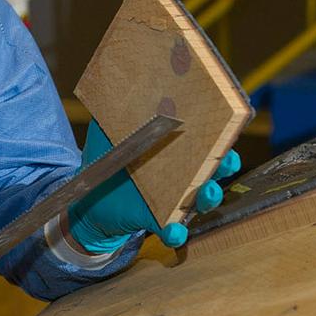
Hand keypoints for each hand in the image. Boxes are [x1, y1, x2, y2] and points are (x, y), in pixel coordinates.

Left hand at [67, 120, 240, 250]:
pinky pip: (173, 229)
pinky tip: (174, 230)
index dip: (220, 134)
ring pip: (200, 199)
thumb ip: (114, 111)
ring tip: (207, 192)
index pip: (204, 140)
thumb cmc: (107, 157)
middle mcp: (179, 173)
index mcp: (174, 148)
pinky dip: (175, 232)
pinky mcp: (156, 219)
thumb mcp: (108, 131)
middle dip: (224, 164)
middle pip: (212, 168)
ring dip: (209, 196)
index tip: (227, 125)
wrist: (88, 193)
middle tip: (226, 159)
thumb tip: (115, 84)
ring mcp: (172, 198)